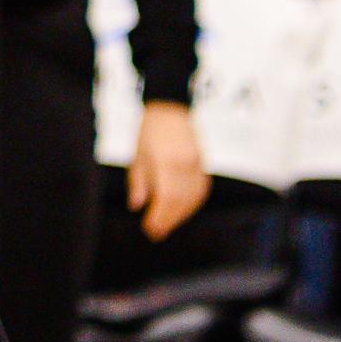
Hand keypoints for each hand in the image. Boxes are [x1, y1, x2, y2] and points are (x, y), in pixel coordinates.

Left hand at [127, 100, 210, 240]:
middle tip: (156, 232)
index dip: (159, 217)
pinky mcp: (204, 166)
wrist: (171, 110)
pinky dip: (191, 204)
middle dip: (168, 220)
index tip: (150, 229)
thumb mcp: (138, 155)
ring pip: (193, 199)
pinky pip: (200, 191)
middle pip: (180, 201)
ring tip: (166, 224)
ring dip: (180, 215)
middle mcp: (185, 165)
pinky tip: (182, 211)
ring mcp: (197, 165)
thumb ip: (138, 182)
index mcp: (166, 161)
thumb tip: (137, 206)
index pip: (165, 197)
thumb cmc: (150, 131)